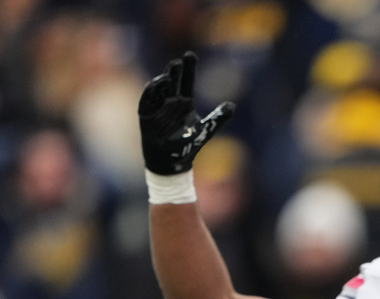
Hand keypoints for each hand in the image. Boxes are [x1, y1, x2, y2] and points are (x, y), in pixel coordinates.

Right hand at [138, 52, 234, 174]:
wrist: (172, 161)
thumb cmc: (187, 144)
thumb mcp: (206, 130)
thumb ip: (218, 118)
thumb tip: (232, 106)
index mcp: (184, 102)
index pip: (186, 81)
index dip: (188, 69)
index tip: (190, 55)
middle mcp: (170, 101)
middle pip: (172, 81)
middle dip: (174, 71)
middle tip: (179, 62)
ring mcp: (158, 107)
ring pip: (159, 89)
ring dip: (163, 80)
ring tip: (170, 73)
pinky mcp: (146, 115)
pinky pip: (147, 101)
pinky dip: (151, 92)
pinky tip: (156, 85)